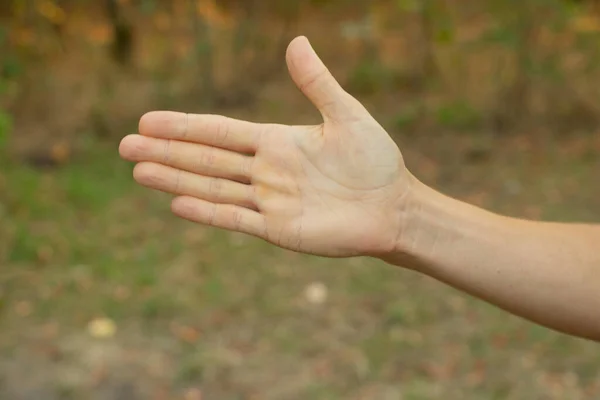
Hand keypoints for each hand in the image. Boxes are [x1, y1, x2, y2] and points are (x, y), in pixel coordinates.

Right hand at [119, 36, 411, 257]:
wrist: (395, 208)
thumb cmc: (376, 161)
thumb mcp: (347, 115)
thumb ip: (317, 83)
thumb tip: (296, 41)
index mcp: (277, 140)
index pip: (221, 131)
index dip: (184, 126)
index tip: (148, 120)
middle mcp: (266, 170)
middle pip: (206, 158)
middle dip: (166, 151)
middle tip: (125, 145)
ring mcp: (269, 201)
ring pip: (213, 187)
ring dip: (175, 179)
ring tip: (138, 170)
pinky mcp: (278, 229)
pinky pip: (236, 219)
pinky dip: (207, 212)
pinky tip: (178, 203)